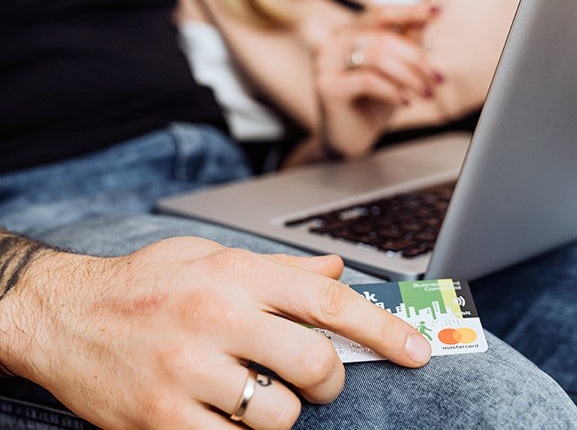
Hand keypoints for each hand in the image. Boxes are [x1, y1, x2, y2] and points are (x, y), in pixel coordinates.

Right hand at [2, 237, 430, 428]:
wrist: (64, 314)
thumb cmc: (145, 283)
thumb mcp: (213, 258)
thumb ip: (280, 269)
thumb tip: (335, 272)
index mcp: (238, 274)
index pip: (330, 301)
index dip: (383, 329)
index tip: (416, 351)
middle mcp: (218, 318)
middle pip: (315, 363)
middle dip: (329, 381)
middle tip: (315, 381)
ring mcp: (190, 371)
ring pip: (280, 413)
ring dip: (281, 411)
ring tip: (254, 394)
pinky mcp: (163, 418)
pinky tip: (223, 413)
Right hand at [314, 3, 444, 157]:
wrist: (352, 137)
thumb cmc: (373, 101)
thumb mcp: (397, 69)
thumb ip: (408, 40)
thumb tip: (429, 12)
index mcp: (350, 31)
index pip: (381, 14)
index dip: (409, 11)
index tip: (438, 12)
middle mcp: (334, 41)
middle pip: (383, 36)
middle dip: (416, 57)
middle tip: (438, 78)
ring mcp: (326, 62)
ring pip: (377, 56)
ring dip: (409, 76)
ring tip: (427, 93)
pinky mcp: (327, 86)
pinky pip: (367, 81)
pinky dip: (392, 91)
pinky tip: (405, 102)